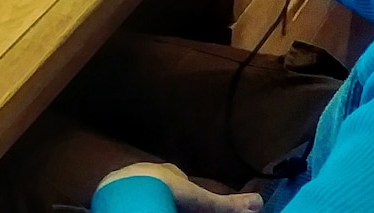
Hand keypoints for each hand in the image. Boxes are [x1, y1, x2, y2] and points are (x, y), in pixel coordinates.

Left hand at [96, 163, 263, 212]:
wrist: (134, 190)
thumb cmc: (169, 191)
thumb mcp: (201, 201)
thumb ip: (228, 204)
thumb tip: (260, 202)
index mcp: (169, 170)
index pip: (179, 177)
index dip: (184, 187)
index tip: (189, 199)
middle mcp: (150, 168)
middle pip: (159, 180)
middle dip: (164, 190)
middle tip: (170, 205)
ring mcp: (130, 175)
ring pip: (140, 184)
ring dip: (145, 193)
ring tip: (152, 206)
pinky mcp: (113, 185)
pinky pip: (122, 191)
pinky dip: (128, 198)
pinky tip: (134, 206)